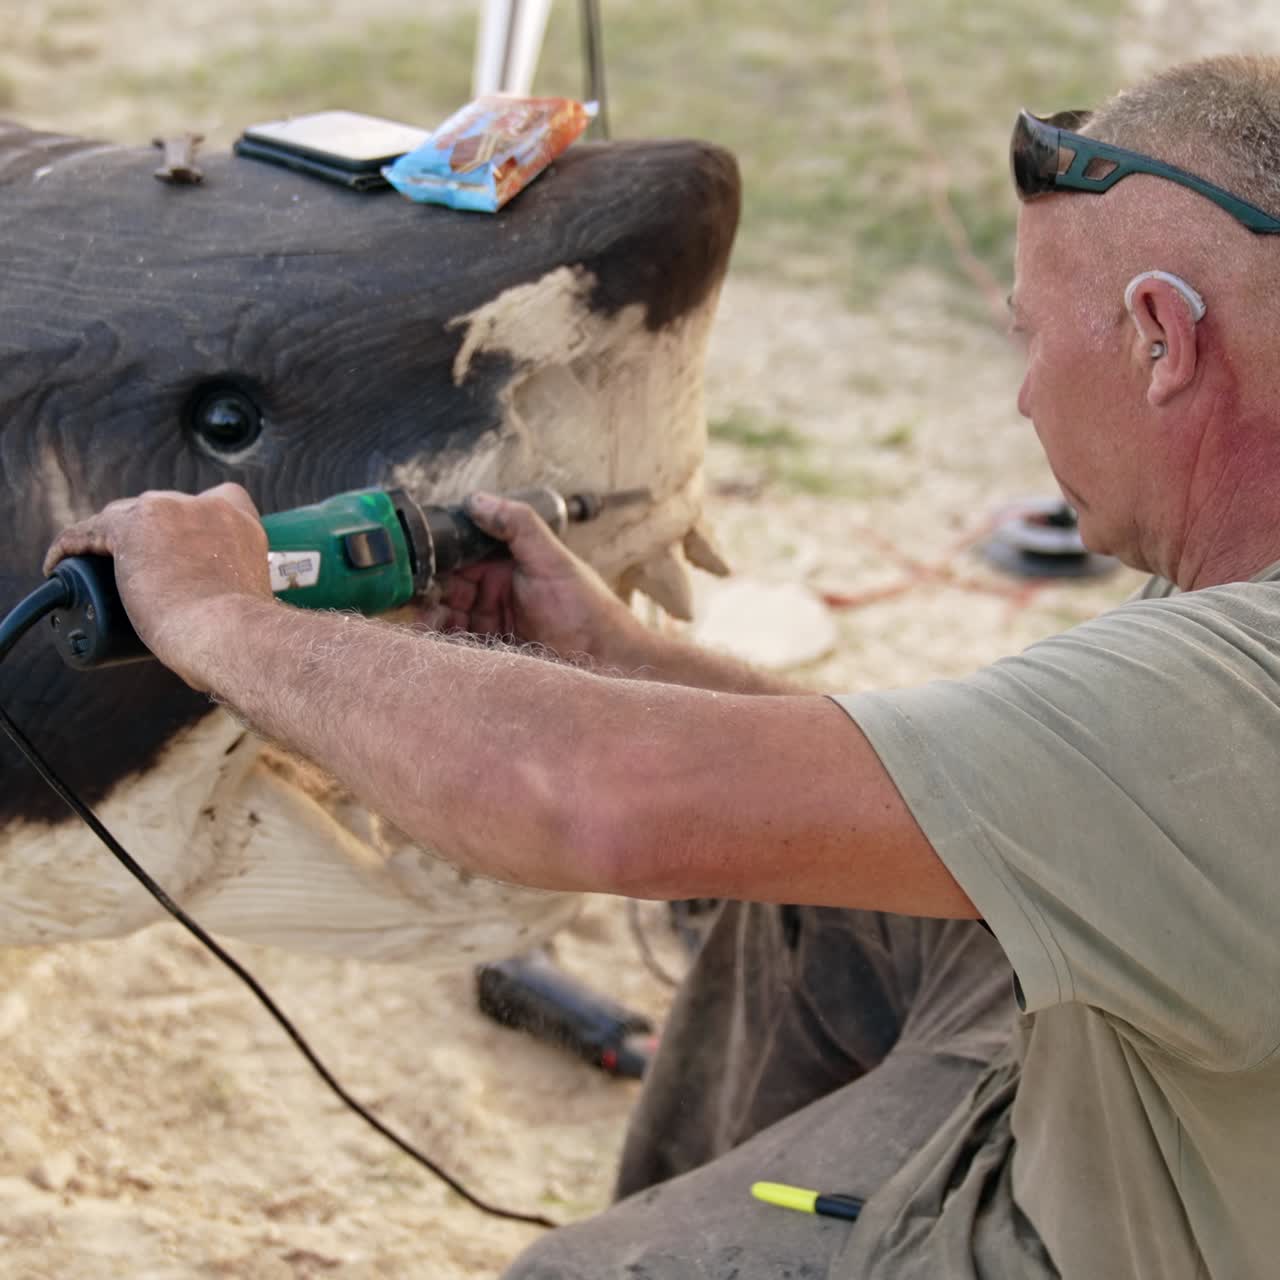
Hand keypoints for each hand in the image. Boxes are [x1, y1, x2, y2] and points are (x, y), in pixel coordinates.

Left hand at [43, 484, 271, 688]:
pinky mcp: (130, 528)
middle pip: (164, 508)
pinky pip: (88, 531)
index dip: (196, 522)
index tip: (185, 549)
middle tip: (141, 571)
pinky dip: (70, 546)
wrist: (228, 633)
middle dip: (151, 533)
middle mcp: (207, 506)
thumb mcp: (248, 597)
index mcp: (242, 522)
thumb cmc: (240, 634)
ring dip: (111, 539)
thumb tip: (219, 614)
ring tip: (97, 568)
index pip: (219, 500)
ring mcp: (168, 512)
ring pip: (125, 516)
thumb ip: (238, 589)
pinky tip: (57, 563)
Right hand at [419, 492, 649, 665]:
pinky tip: (437, 644)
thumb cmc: (586, 608)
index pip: (460, 557)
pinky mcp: (493, 654)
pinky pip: (460, 647)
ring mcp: (493, 625)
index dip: (438, 560)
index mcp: (506, 565)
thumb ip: (518, 525)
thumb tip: (477, 499)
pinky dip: (444, 646)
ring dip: (433, 621)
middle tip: (418, 601)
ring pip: (448, 620)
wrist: (607, 659)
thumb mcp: (553, 559)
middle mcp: (495, 593)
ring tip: (427, 625)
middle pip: (447, 590)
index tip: (418, 565)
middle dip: (428, 594)